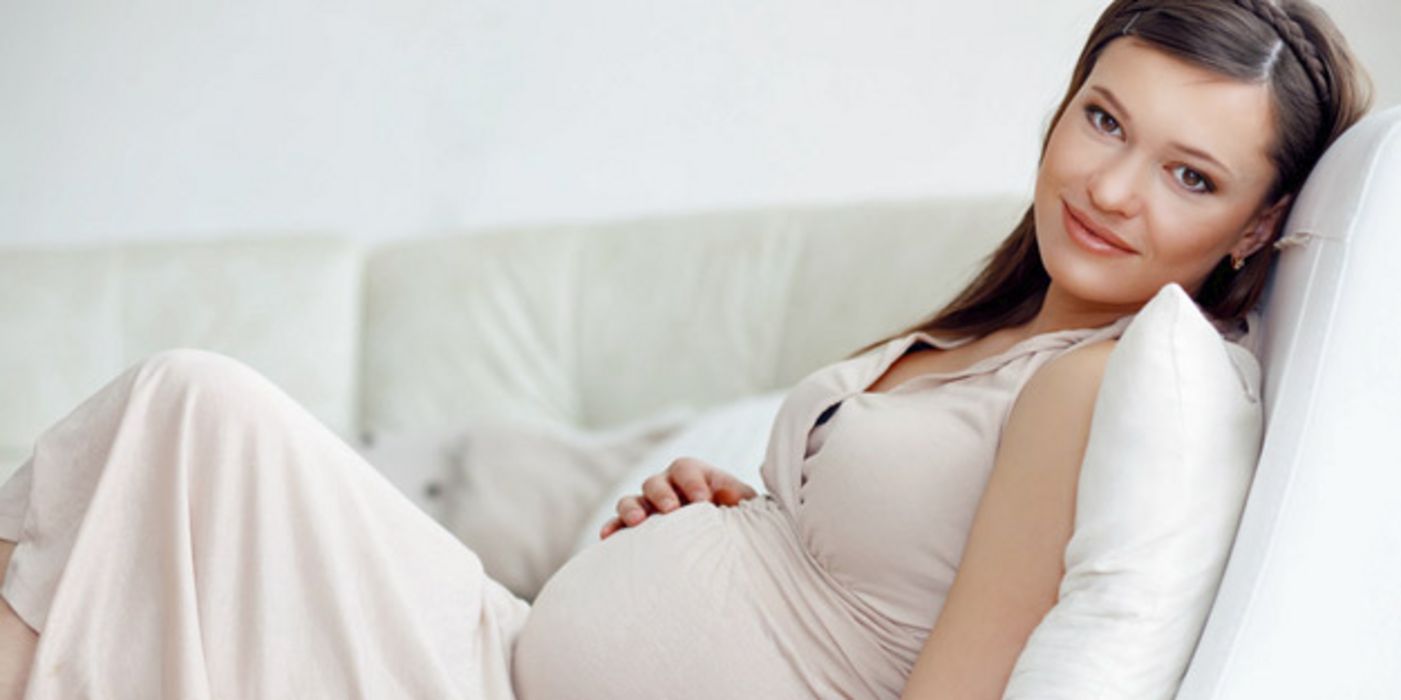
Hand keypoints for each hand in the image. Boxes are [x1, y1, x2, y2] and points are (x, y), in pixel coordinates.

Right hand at [599, 456, 757, 538]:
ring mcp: (647, 506)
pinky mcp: (635, 528)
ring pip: (631, 500)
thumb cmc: (734, 517)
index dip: (692, 482)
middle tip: (672, 509)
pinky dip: (612, 528)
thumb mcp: (743, 504)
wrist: (719, 539)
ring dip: (631, 508)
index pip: (686, 469)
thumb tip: (747, 499)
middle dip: (662, 494)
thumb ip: (743, 498)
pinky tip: (607, 537)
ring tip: (636, 521)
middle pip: (655, 482)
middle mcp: (666, 487)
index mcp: (692, 476)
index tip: (703, 500)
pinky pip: (617, 524)